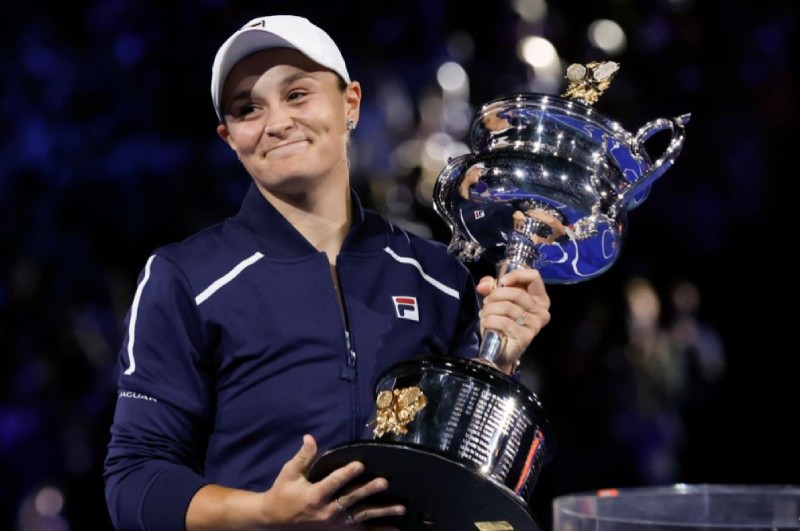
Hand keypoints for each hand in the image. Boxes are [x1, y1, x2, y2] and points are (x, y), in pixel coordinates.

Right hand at [262, 434, 404, 528]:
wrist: (275, 522)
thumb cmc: (283, 493)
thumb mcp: (289, 473)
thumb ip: (303, 456)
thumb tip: (309, 437)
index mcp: (313, 495)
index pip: (333, 483)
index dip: (347, 473)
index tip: (361, 464)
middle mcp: (326, 511)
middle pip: (351, 499)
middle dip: (368, 490)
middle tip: (384, 482)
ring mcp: (334, 524)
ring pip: (361, 516)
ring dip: (382, 512)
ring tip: (400, 507)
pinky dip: (378, 530)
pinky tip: (394, 529)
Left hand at [475, 268, 550, 372]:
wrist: (500, 349)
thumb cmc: (502, 320)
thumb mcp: (497, 298)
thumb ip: (491, 286)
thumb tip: (483, 286)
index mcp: (539, 299)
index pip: (534, 276)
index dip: (515, 275)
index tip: (501, 282)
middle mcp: (541, 311)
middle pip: (516, 293)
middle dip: (495, 295)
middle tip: (486, 302)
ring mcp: (535, 325)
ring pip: (507, 307)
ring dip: (489, 309)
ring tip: (485, 314)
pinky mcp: (525, 337)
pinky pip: (503, 322)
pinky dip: (489, 321)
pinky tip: (486, 323)